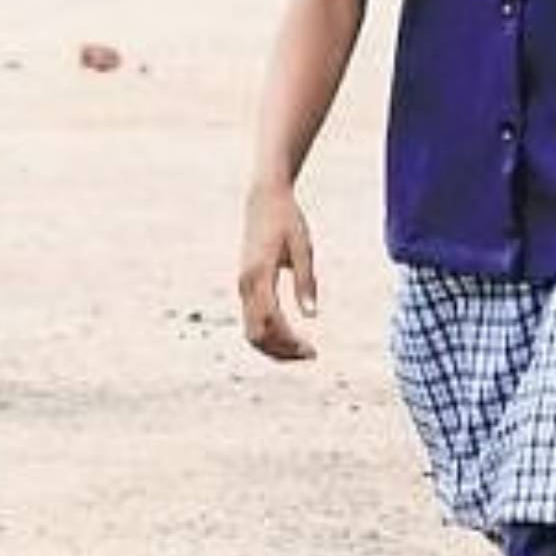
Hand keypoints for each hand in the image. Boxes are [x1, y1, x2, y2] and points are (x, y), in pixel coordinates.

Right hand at [238, 182, 320, 360]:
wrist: (263, 199)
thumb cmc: (287, 221)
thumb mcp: (303, 248)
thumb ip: (306, 282)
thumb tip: (312, 315)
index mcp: (259, 275)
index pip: (271, 322)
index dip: (290, 342)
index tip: (312, 351)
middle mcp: (245, 284)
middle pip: (257, 333)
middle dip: (281, 351)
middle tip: (310, 355)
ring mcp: (242, 285)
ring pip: (251, 330)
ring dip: (274, 346)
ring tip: (302, 351)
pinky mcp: (245, 285)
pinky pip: (252, 319)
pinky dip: (269, 334)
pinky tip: (289, 337)